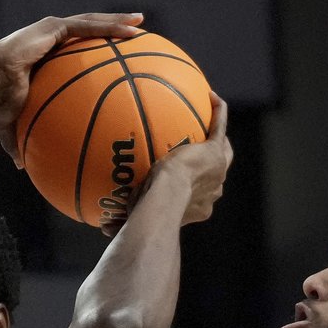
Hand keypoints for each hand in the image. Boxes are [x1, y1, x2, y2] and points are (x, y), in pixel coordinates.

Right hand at [0, 12, 143, 166]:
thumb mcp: (10, 123)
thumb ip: (18, 140)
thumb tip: (20, 166)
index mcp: (45, 56)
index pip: (74, 49)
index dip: (94, 48)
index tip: (114, 55)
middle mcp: (51, 38)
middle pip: (89, 30)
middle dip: (113, 29)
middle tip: (136, 33)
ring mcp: (53, 30)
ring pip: (93, 22)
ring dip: (118, 22)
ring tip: (141, 22)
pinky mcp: (54, 26)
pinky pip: (88, 26)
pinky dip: (110, 27)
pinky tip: (132, 31)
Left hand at [100, 92, 233, 237]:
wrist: (165, 198)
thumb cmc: (148, 211)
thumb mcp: (135, 215)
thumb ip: (122, 220)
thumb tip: (103, 230)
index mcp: (199, 207)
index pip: (200, 194)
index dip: (194, 185)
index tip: (185, 178)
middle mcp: (213, 190)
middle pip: (217, 174)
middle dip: (211, 166)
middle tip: (201, 154)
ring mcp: (217, 170)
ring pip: (224, 150)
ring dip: (218, 136)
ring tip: (211, 120)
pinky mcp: (215, 152)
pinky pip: (220, 125)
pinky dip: (219, 111)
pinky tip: (211, 96)